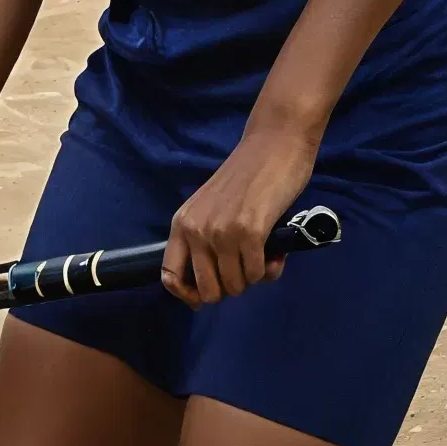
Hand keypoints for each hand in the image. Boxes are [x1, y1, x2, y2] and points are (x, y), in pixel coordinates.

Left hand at [165, 127, 323, 303]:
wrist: (273, 146)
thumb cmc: (247, 178)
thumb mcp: (213, 207)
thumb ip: (208, 237)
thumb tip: (218, 278)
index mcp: (182, 224)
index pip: (169, 275)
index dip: (187, 295)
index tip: (204, 299)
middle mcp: (196, 230)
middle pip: (208, 289)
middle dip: (231, 288)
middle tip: (248, 271)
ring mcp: (221, 231)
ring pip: (235, 284)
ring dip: (254, 279)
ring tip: (266, 259)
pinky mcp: (250, 230)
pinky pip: (257, 272)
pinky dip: (269, 271)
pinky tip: (277, 257)